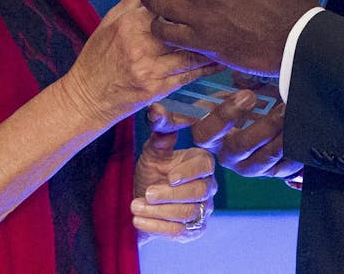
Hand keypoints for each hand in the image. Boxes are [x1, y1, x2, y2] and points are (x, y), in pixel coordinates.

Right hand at [58, 0, 220, 129]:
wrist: (87, 98)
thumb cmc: (97, 57)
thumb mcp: (108, 22)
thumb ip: (132, 1)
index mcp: (128, 23)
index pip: (165, 2)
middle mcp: (141, 44)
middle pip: (183, 26)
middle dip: (207, 17)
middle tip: (231, 8)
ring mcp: (151, 69)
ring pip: (191, 51)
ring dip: (214, 42)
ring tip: (233, 32)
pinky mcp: (158, 89)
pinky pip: (190, 74)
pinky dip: (208, 66)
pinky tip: (223, 58)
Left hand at [131, 104, 217, 243]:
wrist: (143, 201)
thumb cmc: (152, 171)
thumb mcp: (153, 151)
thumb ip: (159, 131)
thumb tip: (155, 109)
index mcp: (202, 162)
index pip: (205, 165)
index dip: (189, 172)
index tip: (169, 177)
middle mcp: (208, 186)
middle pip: (198, 192)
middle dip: (169, 195)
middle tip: (146, 193)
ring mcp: (203, 210)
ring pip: (188, 213)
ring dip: (159, 212)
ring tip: (135, 207)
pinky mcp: (194, 230)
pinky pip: (181, 232)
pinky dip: (158, 227)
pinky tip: (139, 221)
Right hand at [190, 90, 302, 179]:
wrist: (273, 116)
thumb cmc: (252, 98)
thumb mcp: (241, 85)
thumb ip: (238, 79)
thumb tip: (238, 60)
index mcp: (212, 134)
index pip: (205, 133)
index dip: (224, 115)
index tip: (248, 95)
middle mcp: (228, 154)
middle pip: (240, 146)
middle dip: (264, 125)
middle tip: (282, 107)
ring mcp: (251, 166)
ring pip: (265, 157)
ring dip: (282, 136)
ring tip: (295, 115)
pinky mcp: (272, 171)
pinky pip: (285, 166)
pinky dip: (296, 150)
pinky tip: (303, 134)